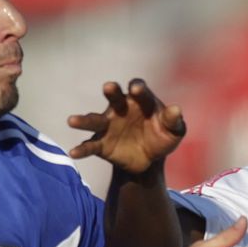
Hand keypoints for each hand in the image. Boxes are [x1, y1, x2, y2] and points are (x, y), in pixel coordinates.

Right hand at [68, 79, 184, 174]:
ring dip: (83, 120)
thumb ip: (174, 120)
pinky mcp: (102, 144)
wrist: (150, 159)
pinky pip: (90, 145)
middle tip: (108, 87)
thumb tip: (176, 110)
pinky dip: (82, 149)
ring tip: (71, 121)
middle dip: (112, 91)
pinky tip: (73, 152)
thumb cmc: (162, 137)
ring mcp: (109, 125)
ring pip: (94, 119)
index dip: (138, 88)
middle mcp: (120, 108)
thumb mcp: (173, 131)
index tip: (136, 89)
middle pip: (114, 96)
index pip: (139, 89)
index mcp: (140, 100)